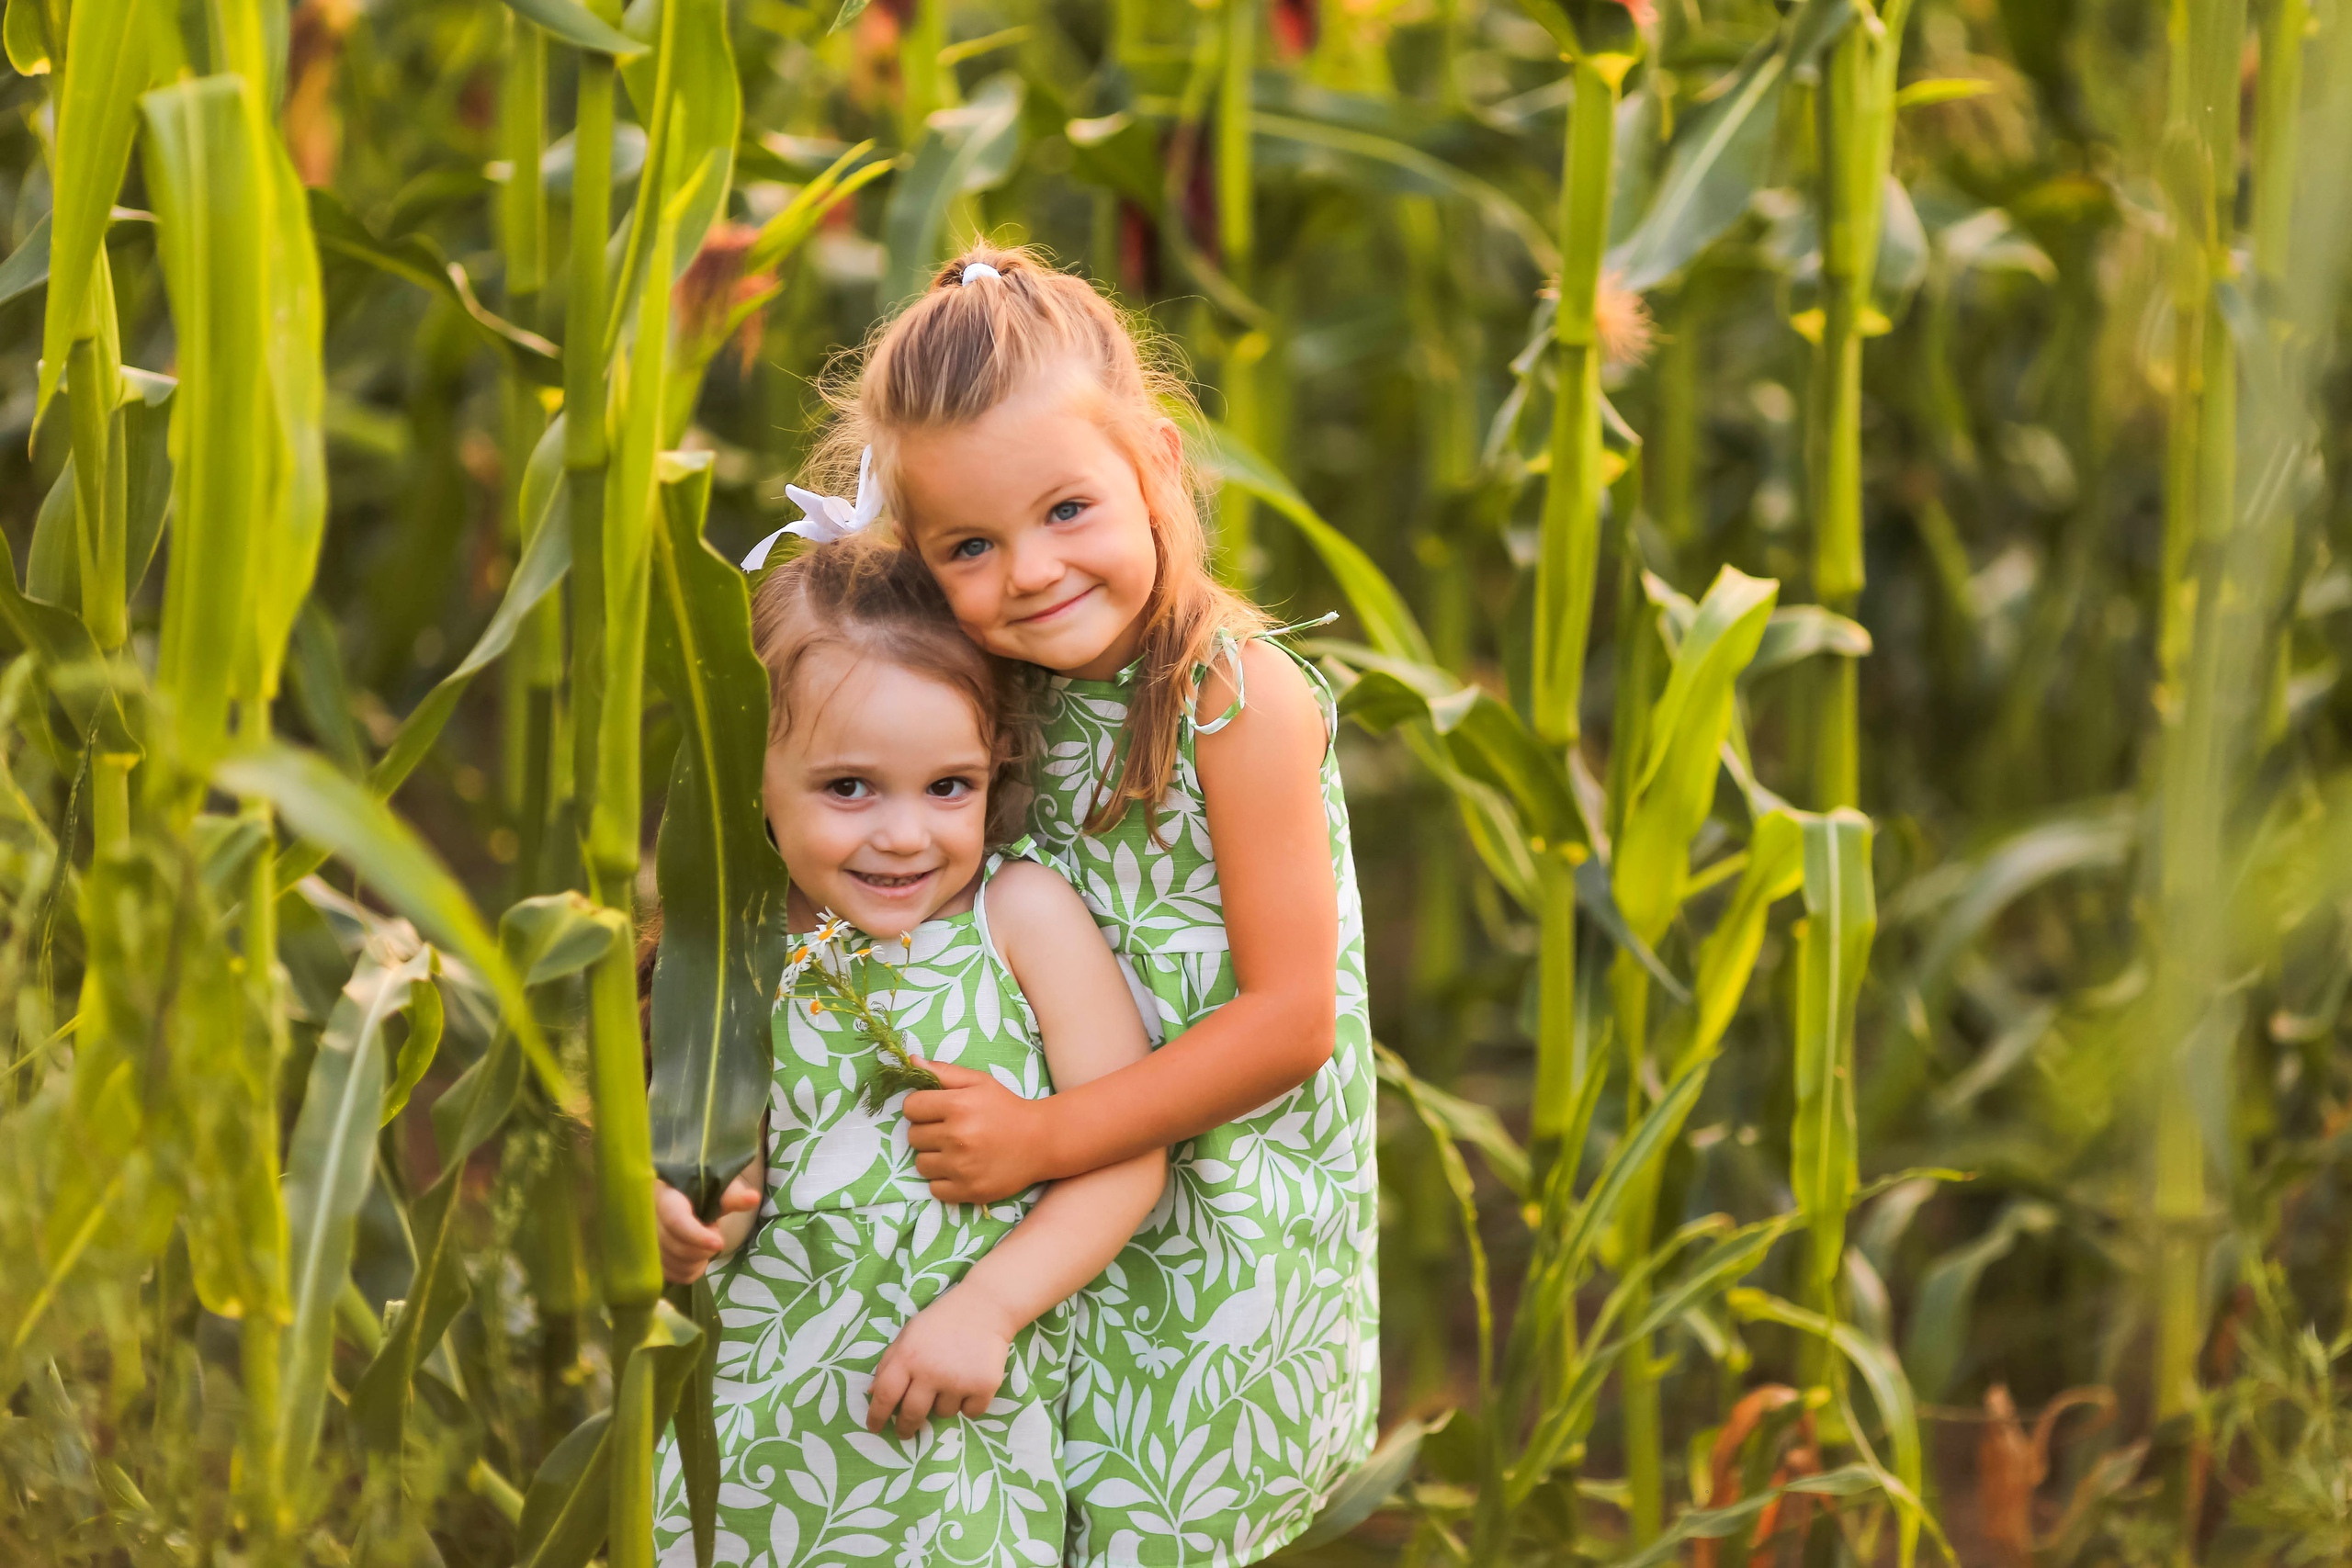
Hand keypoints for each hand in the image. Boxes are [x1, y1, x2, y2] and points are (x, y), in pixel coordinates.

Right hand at [654, 1172, 759, 1284]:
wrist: (684, 1197)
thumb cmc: (703, 1191)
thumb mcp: (719, 1189)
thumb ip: (733, 1196)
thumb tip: (753, 1198)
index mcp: (666, 1195)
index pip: (675, 1220)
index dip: (697, 1236)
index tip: (719, 1243)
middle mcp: (648, 1218)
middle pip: (674, 1246)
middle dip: (701, 1249)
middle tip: (715, 1235)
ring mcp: (646, 1240)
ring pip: (671, 1263)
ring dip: (695, 1261)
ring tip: (705, 1245)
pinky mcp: (650, 1257)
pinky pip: (669, 1274)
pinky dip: (688, 1272)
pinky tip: (696, 1259)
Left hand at [864, 1286, 1016, 1439]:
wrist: (985, 1306)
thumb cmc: (942, 1321)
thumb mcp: (909, 1334)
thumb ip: (889, 1362)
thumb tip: (872, 1393)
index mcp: (908, 1357)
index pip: (885, 1395)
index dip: (876, 1415)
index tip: (874, 1428)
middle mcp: (931, 1372)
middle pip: (912, 1414)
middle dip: (906, 1427)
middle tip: (906, 1432)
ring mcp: (958, 1381)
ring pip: (943, 1413)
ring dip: (943, 1404)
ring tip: (952, 1380)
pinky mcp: (983, 1386)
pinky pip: (970, 1412)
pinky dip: (969, 1403)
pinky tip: (971, 1382)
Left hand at [902, 1060, 1051, 1203]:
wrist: (1041, 1141)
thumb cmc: (1006, 1107)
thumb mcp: (979, 1082)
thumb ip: (943, 1071)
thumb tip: (911, 1061)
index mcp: (958, 1106)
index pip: (910, 1108)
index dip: (921, 1107)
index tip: (936, 1110)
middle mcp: (957, 1137)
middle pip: (913, 1136)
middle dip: (928, 1131)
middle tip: (950, 1130)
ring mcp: (962, 1167)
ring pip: (921, 1164)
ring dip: (933, 1157)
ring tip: (955, 1151)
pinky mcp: (968, 1191)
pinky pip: (934, 1188)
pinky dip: (944, 1181)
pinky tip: (961, 1169)